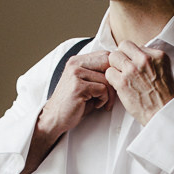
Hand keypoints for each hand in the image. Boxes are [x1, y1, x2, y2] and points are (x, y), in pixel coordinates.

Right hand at [17, 52, 113, 173]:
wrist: (54, 118)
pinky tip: (97, 105)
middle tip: (112, 94)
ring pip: (107, 78)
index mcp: (77, 61)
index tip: (113, 84)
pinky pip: (102, 89)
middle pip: (107, 62)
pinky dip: (104, 99)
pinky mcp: (78, 86)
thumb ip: (98, 74)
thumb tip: (120, 70)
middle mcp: (75, 64)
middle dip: (114, 79)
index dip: (114, 70)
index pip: (105, 55)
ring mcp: (75, 74)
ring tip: (103, 103)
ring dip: (110, 94)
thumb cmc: (73, 104)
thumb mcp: (85, 84)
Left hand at [105, 42, 173, 125]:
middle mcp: (145, 59)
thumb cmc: (164, 96)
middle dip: (122, 56)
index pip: (136, 46)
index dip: (132, 55)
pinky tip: (118, 85)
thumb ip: (151, 61)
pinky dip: (111, 79)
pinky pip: (109, 72)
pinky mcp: (122, 82)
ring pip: (113, 57)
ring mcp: (132, 70)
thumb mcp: (164, 71)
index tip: (132, 63)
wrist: (163, 112)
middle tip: (123, 68)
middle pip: (123, 46)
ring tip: (121, 77)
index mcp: (157, 55)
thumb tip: (137, 56)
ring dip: (115, 66)